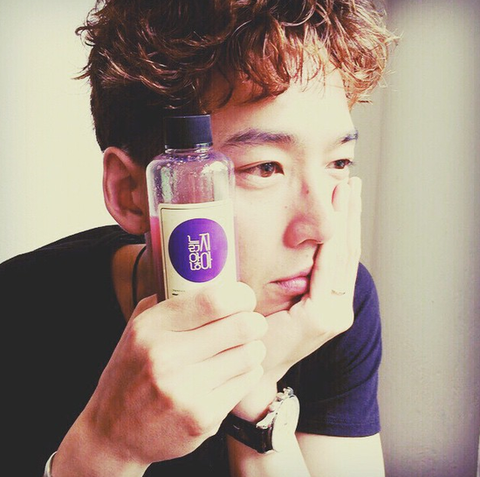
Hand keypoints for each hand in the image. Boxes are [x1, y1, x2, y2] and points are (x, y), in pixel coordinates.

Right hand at [54, 282, 266, 473]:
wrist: (113, 434)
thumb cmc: (131, 374)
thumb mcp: (137, 330)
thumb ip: (168, 303)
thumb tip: (211, 280)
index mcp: (150, 328)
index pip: (212, 300)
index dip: (240, 296)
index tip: (244, 298)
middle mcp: (165, 357)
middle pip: (239, 326)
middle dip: (255, 322)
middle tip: (253, 323)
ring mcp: (184, 390)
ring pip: (249, 355)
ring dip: (254, 348)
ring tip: (245, 348)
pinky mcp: (201, 418)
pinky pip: (246, 382)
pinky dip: (247, 374)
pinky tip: (234, 373)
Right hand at [234, 177, 361, 418]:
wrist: (260, 376)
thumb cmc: (252, 345)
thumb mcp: (258, 311)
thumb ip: (279, 283)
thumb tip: (289, 243)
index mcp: (320, 312)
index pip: (332, 257)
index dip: (335, 222)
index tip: (338, 191)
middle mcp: (337, 311)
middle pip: (348, 254)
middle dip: (350, 216)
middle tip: (352, 183)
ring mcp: (339, 312)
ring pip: (349, 261)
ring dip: (351, 226)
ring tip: (353, 197)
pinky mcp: (336, 311)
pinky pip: (342, 271)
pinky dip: (343, 244)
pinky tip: (342, 227)